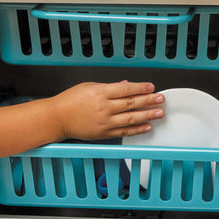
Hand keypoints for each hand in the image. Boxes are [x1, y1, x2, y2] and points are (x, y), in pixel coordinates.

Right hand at [49, 80, 164, 140]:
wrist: (57, 118)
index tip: (151, 87)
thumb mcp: (89, 86)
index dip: (141, 88)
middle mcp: (104, 107)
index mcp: (101, 92)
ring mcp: (105, 122)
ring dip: (147, 115)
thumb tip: (126, 85)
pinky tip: (147, 127)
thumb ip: (110, 87)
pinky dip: (137, 129)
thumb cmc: (70, 100)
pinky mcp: (104, 133)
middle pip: (131, 103)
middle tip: (161, 99)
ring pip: (131, 118)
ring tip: (159, 113)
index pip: (126, 89)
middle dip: (149, 101)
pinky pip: (124, 132)